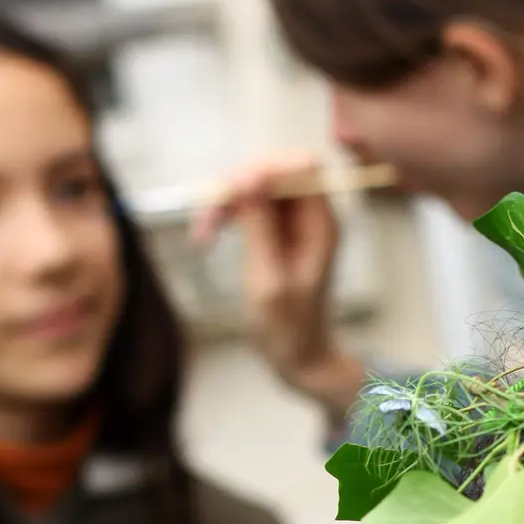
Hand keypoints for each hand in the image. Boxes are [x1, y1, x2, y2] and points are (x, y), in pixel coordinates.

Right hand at [192, 156, 366, 431]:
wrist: (299, 357)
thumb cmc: (288, 328)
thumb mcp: (269, 279)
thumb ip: (260, 227)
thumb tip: (247, 177)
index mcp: (321, 224)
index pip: (301, 166)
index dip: (266, 170)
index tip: (234, 193)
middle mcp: (311, 216)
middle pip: (273, 171)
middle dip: (237, 187)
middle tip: (209, 220)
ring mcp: (293, 223)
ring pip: (255, 187)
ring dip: (224, 203)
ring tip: (202, 234)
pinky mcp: (276, 232)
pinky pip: (249, 206)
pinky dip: (225, 216)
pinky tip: (205, 237)